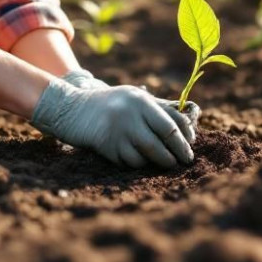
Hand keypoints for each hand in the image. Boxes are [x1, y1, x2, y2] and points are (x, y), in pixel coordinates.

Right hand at [31, 78, 194, 167]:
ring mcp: (119, 130)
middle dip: (178, 153)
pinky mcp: (108, 146)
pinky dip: (138, 163)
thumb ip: (155, 109)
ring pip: (150, 153)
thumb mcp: (131, 98)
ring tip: (165, 163)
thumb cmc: (108, 105)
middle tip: (184, 161)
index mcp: (141, 100)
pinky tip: (138, 159)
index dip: (185, 137)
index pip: (173, 121)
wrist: (71, 109)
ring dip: (160, 162)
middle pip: (165, 138)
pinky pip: (131, 161)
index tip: (191, 146)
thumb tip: (186, 128)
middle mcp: (132, 113)